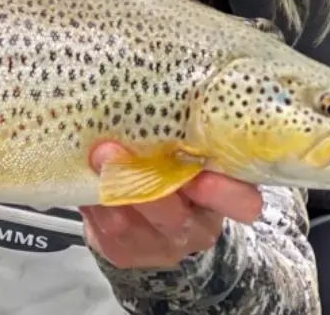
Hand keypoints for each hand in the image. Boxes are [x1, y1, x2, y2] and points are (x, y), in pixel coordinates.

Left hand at [80, 142, 262, 269]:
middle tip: (113, 149)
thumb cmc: (176, 167)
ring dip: (109, 187)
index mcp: (223, 199)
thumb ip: (187, 129)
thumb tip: (164, 76)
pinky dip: (92, 201)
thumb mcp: (193, 150)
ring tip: (95, 155)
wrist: (152, 220)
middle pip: (174, 215)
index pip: (243, 202)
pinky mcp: (124, 253)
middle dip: (142, 181)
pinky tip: (86, 176)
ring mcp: (158, 245)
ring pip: (131, 223)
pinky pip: (105, 229)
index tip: (202, 175)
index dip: (225, 192)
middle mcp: (195, 227)